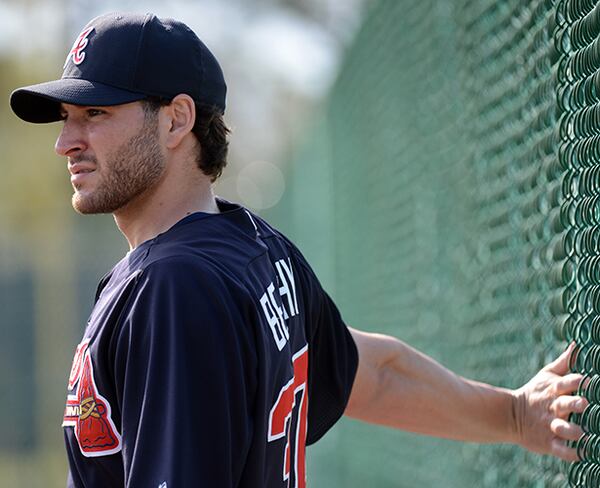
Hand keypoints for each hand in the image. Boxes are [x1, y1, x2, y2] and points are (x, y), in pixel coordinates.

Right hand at [512, 343, 586, 460]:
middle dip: (575, 404)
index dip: (577, 381)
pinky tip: (582, 454)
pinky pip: (560, 449)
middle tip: (584, 404)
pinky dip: (570, 453)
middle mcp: (553, 407)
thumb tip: (577, 345)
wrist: (510, 415)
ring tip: (582, 433)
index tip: (588, 380)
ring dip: (573, 430)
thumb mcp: (547, 375)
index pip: (566, 383)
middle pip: (565, 404)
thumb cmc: (535, 393)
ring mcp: (549, 425)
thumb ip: (564, 363)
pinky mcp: (547, 442)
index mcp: (553, 390)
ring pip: (563, 428)